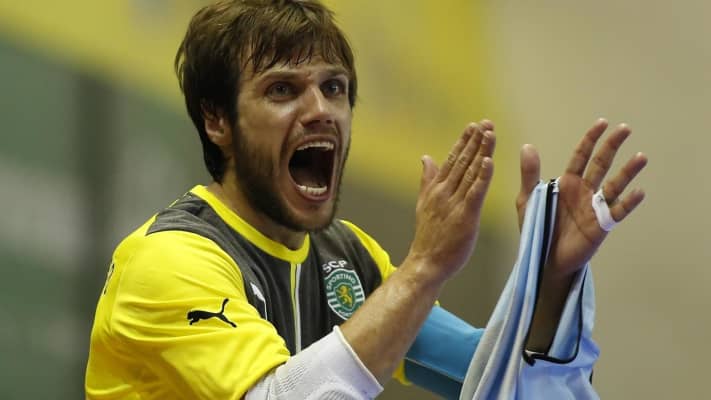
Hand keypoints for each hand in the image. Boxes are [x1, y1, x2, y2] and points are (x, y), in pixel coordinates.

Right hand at [406, 120, 495, 283]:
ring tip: (490, 134)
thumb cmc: (429, 237)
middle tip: (486, 123)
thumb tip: (426, 158)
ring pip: (470, 172)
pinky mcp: (465, 216)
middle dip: (475, 141)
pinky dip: (482, 176)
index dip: (464, 142)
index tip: (474, 125)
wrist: (426, 262)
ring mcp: (454, 203)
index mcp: (437, 189)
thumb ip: (427, 180)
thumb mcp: (424, 204)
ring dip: (481, 152)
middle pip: (462, 161)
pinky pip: (475, 192)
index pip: (452, 160)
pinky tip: (489, 161)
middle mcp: (445, 192)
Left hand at [516, 119, 647, 278]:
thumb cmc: (536, 228)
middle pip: (601, 164)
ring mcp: (594, 207)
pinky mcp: (600, 225)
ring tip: (641, 157)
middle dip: (612, 146)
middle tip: (625, 128)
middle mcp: (584, 191)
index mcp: (567, 183)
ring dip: (627, 171)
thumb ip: (529, 174)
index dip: (591, 140)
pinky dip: (628, 202)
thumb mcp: (527, 199)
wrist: (544, 258)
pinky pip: (617, 212)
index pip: (581, 156)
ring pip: (614, 185)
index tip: (602, 123)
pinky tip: (638, 191)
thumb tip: (527, 146)